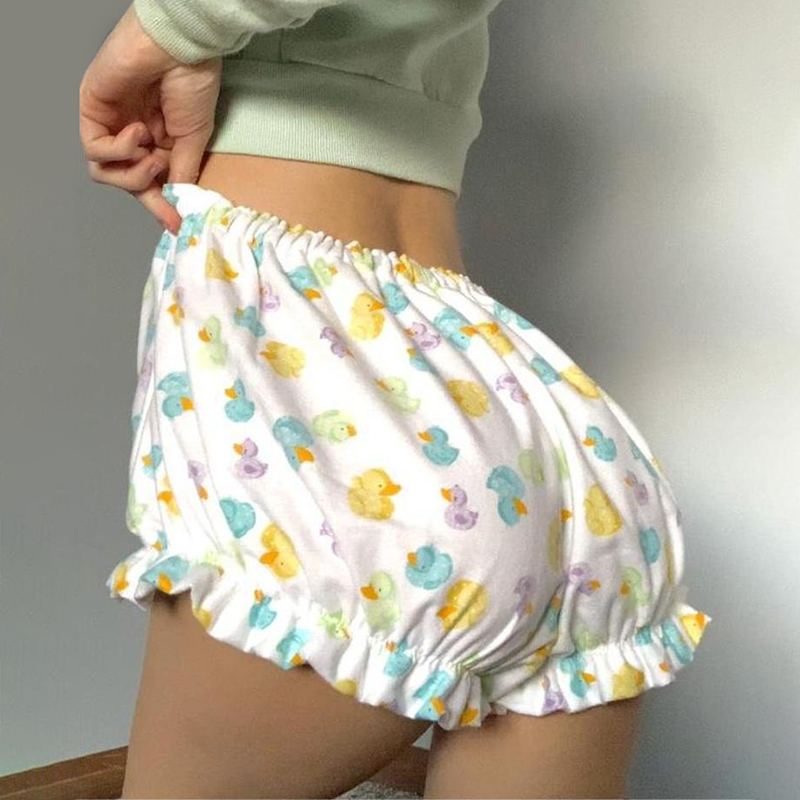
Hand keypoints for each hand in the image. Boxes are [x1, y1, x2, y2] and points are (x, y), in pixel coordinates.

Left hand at [79, 4, 220, 232]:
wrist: (180, 49)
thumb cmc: (192, 85)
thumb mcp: (193, 140)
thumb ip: (182, 173)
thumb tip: (178, 207)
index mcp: (159, 142)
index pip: (151, 183)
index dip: (161, 206)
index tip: (175, 225)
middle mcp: (132, 135)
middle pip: (124, 182)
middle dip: (143, 189)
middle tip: (160, 174)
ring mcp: (110, 123)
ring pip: (105, 172)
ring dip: (131, 172)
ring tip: (151, 154)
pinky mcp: (91, 109)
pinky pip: (95, 149)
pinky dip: (119, 149)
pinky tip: (138, 130)